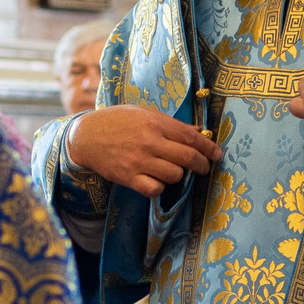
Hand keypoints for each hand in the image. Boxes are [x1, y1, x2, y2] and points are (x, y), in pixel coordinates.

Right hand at [67, 105, 219, 197]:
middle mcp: (149, 142)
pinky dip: (159, 187)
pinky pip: (155, 189)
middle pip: (187, 158)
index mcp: (155, 123)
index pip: (190, 137)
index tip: (217, 154)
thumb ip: (172, 124)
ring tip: (173, 170)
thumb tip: (199, 131)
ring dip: (178, 175)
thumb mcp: (145, 114)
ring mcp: (138, 161)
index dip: (208, 147)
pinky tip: (156, 180)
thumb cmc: (118, 121)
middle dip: (201, 165)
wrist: (86, 136)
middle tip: (204, 167)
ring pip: (174, 175)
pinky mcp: (128, 178)